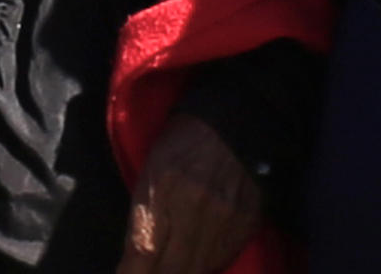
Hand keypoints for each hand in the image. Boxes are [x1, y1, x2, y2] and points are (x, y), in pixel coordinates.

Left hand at [117, 114, 264, 273]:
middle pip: (171, 270)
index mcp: (163, 191)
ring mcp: (225, 219)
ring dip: (183, 271)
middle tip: (152, 271)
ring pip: (198, 270)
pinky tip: (199, 258)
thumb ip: (142, 217)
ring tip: (175, 264)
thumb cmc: (185, 141)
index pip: (141, 255)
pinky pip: (223, 259)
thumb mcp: (151, 171)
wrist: (240, 121)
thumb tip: (134, 262)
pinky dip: (208, 264)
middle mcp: (194, 209)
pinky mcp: (247, 223)